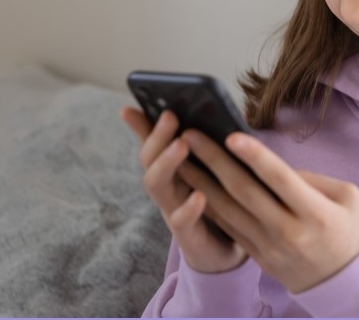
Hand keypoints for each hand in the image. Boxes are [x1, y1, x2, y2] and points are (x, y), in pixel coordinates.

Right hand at [120, 107, 249, 273]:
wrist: (229, 251)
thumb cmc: (221, 204)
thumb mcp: (213, 171)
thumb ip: (206, 146)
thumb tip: (208, 111)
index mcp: (173, 172)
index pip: (152, 144)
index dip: (140, 126)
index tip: (129, 107)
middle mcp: (168, 189)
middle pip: (150, 161)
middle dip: (157, 136)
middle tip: (170, 115)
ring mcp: (174, 211)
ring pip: (157, 186)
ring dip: (167, 163)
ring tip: (181, 144)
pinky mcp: (189, 235)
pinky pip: (182, 221)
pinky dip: (188, 208)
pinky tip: (199, 195)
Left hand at [181, 129, 358, 293]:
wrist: (348, 284)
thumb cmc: (351, 233)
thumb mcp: (348, 198)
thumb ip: (312, 180)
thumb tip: (274, 168)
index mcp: (315, 214)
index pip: (280, 179)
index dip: (255, 156)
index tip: (231, 136)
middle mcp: (289, 231)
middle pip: (244, 191)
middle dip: (214, 160)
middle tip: (191, 135)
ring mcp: (270, 247)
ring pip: (228, 210)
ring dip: (200, 182)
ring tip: (179, 157)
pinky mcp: (259, 257)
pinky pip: (229, 228)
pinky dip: (208, 206)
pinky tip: (192, 187)